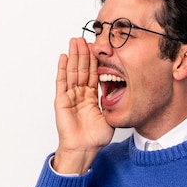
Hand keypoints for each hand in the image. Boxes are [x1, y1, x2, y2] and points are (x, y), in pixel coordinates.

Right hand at [53, 38, 114, 173]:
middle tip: (85, 37)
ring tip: (74, 41)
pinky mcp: (62, 101)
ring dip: (73, 56)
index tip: (98, 47)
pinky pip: (62, 82)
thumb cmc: (96, 137)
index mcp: (91, 96)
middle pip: (82, 69)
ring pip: (72, 71)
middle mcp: (80, 94)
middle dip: (83, 53)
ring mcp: (70, 96)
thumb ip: (113, 102)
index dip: (95, 60)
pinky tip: (63, 57)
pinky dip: (62, 69)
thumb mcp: (110, 116)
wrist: (84, 149)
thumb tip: (125, 92)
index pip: (93, 73)